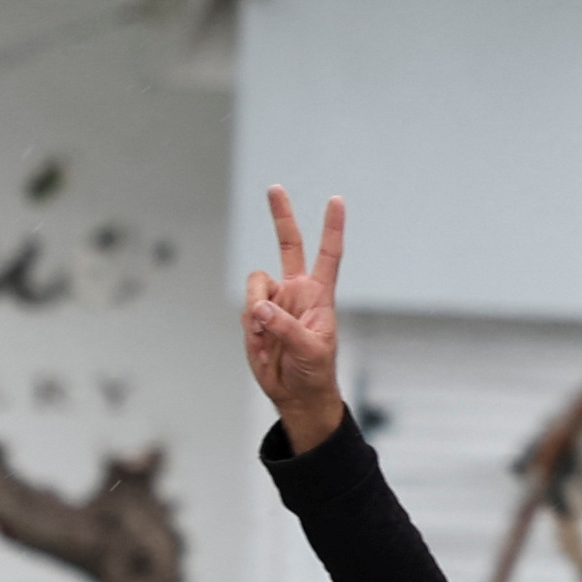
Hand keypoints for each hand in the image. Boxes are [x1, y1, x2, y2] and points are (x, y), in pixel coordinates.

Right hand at [247, 187, 349, 452]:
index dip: (332, 227)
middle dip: (281, 215)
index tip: (336, 200)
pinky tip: (263, 345)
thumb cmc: (314, 371)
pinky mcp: (255, 316)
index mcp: (319, 295)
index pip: (328, 254)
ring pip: (254, 284)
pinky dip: (251, 328)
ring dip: (257, 310)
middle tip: (275, 188)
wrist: (295, 393)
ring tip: (269, 337)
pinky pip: (246, 311)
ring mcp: (274, 301)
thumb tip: (261, 307)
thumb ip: (285, 327)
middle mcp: (296, 290)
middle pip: (287, 244)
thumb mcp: (309, 350)